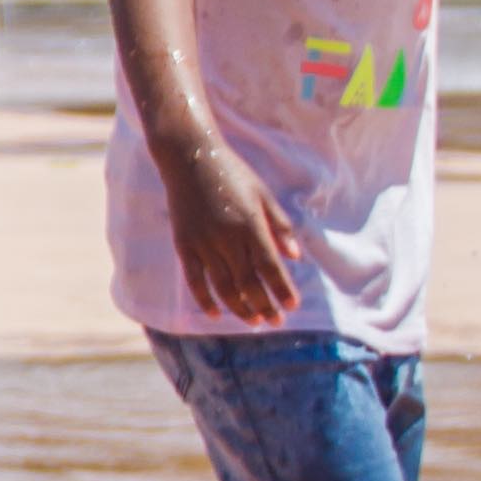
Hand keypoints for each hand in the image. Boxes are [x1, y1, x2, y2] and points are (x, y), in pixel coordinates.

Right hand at [161, 133, 304, 325]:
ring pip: (223, 285)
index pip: (270, 266)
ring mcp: (203, 243)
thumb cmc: (233, 174)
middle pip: (248, 282)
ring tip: (253, 322)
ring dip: (240, 307)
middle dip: (264, 305)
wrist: (189, 158)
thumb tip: (296, 257)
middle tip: (276, 322)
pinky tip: (216, 314)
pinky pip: (195, 279)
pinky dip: (205, 299)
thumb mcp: (264, 194)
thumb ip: (280, 227)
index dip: (282, 289)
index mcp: (251, 224)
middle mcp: (227, 237)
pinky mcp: (184, 245)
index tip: (292, 307)